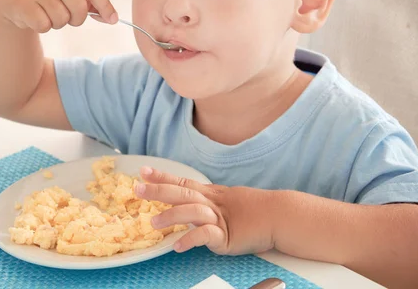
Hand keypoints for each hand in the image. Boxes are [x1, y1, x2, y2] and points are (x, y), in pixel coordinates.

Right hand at [0, 0, 117, 31]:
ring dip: (58, 23)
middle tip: (68, 17)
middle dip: (77, 18)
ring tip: (48, 13)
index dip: (105, 5)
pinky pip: (45, 25)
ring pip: (62, 19)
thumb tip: (111, 18)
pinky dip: (43, 26)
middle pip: (79, 7)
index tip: (113, 20)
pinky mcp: (22, 3)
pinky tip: (35, 16)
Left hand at [135, 166, 276, 254]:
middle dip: (158, 190)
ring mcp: (218, 218)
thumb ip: (206, 203)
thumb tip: (186, 208)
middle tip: (137, 189)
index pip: (182, 181)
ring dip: (171, 216)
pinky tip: (178, 246)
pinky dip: (190, 239)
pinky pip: (205, 235)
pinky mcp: (226, 236)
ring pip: (191, 212)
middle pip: (181, 192)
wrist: (280, 216)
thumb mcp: (226, 201)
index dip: (162, 176)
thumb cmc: (254, 210)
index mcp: (209, 194)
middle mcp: (211, 202)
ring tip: (153, 224)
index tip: (143, 171)